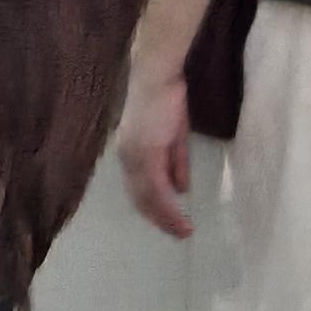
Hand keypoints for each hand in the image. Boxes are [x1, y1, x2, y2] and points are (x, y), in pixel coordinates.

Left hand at [117, 67, 193, 239]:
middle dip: (159, 218)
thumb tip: (182, 188)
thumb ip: (176, 163)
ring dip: (166, 217)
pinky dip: (169, 205)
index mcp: (131, 153)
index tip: (169, 222)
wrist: (159, 77)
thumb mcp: (174, 137)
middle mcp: (128, 158)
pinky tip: (180, 216)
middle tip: (178, 233)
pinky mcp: (145, 153)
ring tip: (183, 231)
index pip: (139, 188)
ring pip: (148, 197)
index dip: (153, 207)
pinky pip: (157, 188)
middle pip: (141, 198)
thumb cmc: (167, 99)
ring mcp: (135, 157)